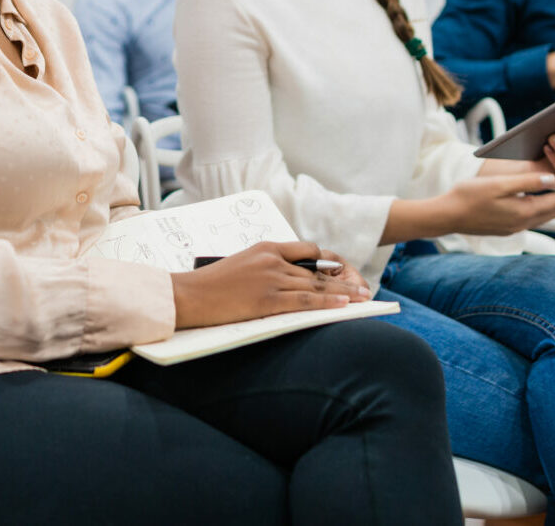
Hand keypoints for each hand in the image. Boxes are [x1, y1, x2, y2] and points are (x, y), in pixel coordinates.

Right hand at [170, 241, 370, 328]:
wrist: (191, 295)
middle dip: (343, 279)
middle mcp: (272, 260)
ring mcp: (271, 279)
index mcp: (265, 247)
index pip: (307, 250)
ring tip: (362, 297)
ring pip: (316, 285)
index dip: (327, 262)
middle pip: (317, 270)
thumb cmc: (212, 283)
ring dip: (343, 292)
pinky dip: (327, 303)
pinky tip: (343, 306)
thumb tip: (288, 279)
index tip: (340, 271)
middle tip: (363, 287)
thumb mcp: (242, 265)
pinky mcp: (268, 300)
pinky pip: (305, 300)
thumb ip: (266, 267)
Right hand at [441, 169, 554, 235]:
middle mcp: (522, 223)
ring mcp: (514, 227)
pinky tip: (540, 202)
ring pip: (545, 216)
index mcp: (523, 212)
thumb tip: (552, 180)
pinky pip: (533, 218)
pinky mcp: (506, 227)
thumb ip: (526, 181)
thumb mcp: (497, 184)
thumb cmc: (467, 197)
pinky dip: (544, 209)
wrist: (446, 216)